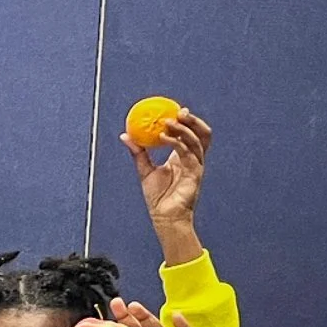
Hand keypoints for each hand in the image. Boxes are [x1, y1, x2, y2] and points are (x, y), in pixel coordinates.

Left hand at [124, 109, 210, 232]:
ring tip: (168, 122)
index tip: (175, 110)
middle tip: (179, 111)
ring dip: (184, 129)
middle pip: (201, 134)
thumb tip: (125, 135)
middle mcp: (193, 159)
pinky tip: (163, 138)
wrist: (164, 217)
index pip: (191, 134)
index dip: (187, 121)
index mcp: (183, 157)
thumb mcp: (145, 170)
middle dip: (193, 121)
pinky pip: (188, 153)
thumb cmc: (157, 197)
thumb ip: (138, 153)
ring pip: (197, 140)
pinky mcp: (195, 173)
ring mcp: (196, 165)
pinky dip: (176, 143)